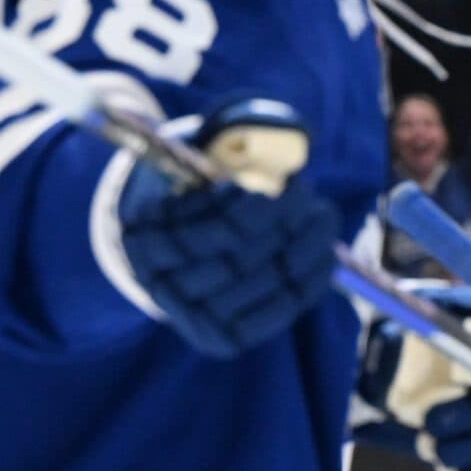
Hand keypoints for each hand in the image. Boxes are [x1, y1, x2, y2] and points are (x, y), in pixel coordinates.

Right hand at [117, 100, 339, 357]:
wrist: (169, 254)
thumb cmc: (194, 194)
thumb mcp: (200, 159)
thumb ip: (235, 142)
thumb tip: (290, 132)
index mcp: (145, 230)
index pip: (211, 220)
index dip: (258, 203)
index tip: (290, 179)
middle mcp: (157, 277)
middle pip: (237, 252)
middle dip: (284, 220)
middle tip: (311, 195)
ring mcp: (186, 313)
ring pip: (258, 281)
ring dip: (302, 248)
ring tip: (324, 219)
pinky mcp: (216, 338)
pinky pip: (270, 314)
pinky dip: (306, 284)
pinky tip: (326, 257)